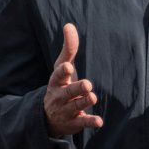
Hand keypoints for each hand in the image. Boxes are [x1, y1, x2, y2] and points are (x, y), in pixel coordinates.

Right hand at [43, 23, 102, 137]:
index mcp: (56, 82)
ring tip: (92, 96)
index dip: (62, 71)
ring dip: (83, 103)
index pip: (58, 75)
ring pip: (75, 107)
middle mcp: (59, 96)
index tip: (68, 66)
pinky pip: (82, 123)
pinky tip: (99, 122)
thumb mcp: (62, 67)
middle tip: (87, 84)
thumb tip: (69, 25)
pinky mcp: (74, 122)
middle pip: (67, 92)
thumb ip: (68, 48)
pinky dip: (90, 122)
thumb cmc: (60, 84)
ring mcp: (66, 110)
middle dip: (76, 88)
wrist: (49, 117)